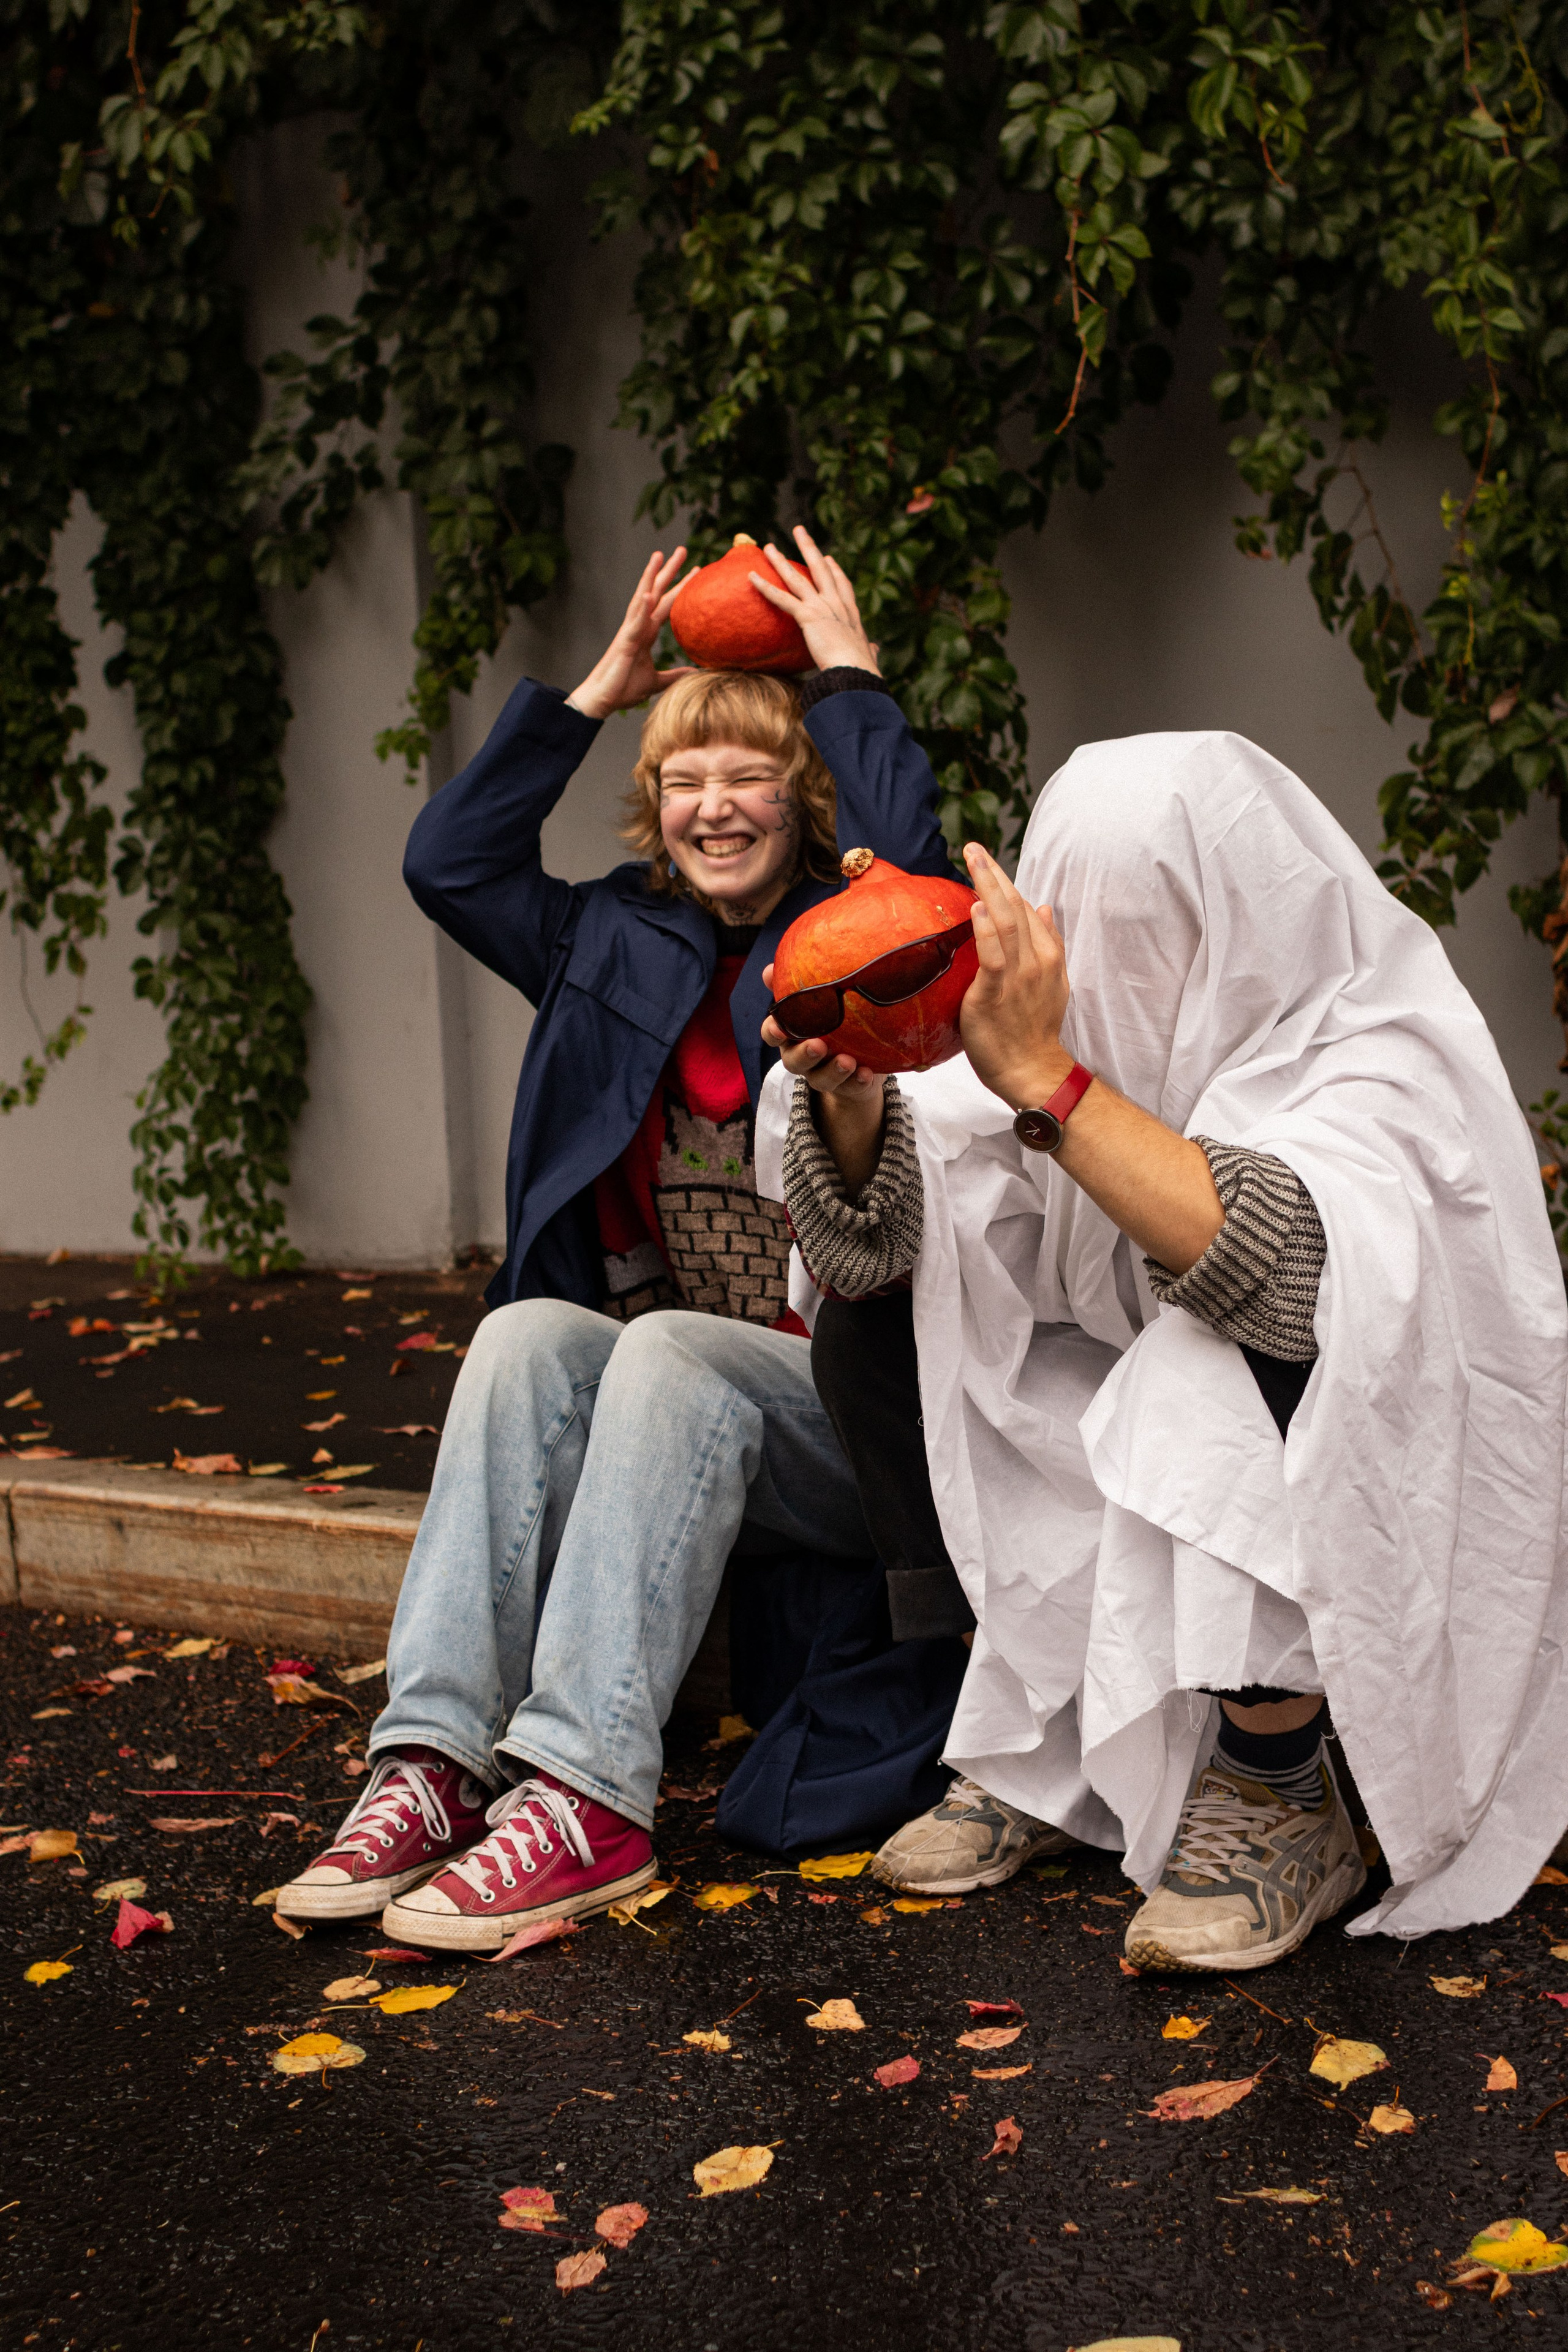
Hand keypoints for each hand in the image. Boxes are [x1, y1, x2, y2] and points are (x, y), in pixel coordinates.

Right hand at [567, 548, 694, 718]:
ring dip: (650, 577)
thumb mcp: (656, 681)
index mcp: (646, 634)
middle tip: (682, 549)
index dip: (680, 588)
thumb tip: (693, 673)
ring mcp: (629, 632)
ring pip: (642, 598)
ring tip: (659, 556)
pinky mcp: (623, 643)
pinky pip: (633, 622)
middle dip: (668, 572)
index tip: (696, 572)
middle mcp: (638, 627)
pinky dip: (641, 607)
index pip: (667, 605)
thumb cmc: (623, 689)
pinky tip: (648, 593)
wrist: (602, 701)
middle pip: (655, 593)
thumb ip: (674, 675)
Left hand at [749, 526, 879, 673]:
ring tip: (768, 546)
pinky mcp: (808, 616)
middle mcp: (836, 604)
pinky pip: (782, 598)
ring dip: (781, 561)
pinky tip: (752, 576)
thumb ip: (870, 652)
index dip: (834, 571)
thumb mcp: (868, 657)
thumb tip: (875, 651)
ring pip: (797, 578)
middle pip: (820, 569)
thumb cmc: (861, 670)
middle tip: (798, 530)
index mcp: (850, 614)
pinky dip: (766, 587)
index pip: (841, 585)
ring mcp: (822, 607)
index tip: (828, 559)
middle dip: (809, 548)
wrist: (854, 672)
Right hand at [762, 961, 884, 1192]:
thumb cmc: (838, 1018)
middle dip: (804, 1054)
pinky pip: (851, 1087)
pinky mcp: (847, 1087)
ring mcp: (824, 1074)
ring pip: (820, 1079)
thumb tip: (770, 967)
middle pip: (792, 1061)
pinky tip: (868, 1073)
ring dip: (833, 1071)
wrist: (863, 1058)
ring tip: (848, 1061)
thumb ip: (802, 982)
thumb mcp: (823, 998)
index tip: (780, 1027)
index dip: (773, 1031)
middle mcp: (803, 1056)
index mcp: (793, 1034)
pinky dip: (857, 1081)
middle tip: (818, 1046)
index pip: (773, 1033)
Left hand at [958, 842, 1074, 1110]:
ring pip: (1006, 922)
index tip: (985, 860)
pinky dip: (985, 929)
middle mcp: (1035, 960)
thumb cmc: (1033, 1030)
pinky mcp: (996, 992)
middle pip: (1015, 907)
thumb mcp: (1052, 982)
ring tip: (973, 861)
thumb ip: (1049, 943)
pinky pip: (993, 955)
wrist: (1032, 1070)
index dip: (1006, 882)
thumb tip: (1043, 906)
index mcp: (1047, 955)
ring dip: (989, 888)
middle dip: (995, 874)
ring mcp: (1017, 975)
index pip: (1025, 909)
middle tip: (974, 848)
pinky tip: (975, 907)